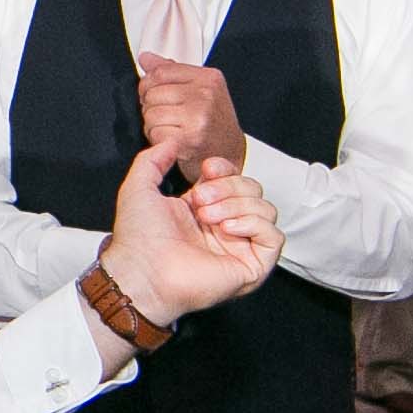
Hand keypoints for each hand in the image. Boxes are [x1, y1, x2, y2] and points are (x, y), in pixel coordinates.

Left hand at [99, 138, 280, 324]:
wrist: (141, 270)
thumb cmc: (138, 237)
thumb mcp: (139, 186)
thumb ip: (153, 159)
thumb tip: (171, 142)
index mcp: (205, 210)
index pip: (236, 179)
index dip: (226, 169)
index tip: (207, 169)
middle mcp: (226, 228)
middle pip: (254, 190)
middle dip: (229, 187)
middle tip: (200, 201)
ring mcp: (240, 248)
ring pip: (267, 210)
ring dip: (238, 205)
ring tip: (208, 218)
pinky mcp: (251, 268)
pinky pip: (274, 237)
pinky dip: (255, 224)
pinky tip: (227, 228)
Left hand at [132, 55, 244, 175]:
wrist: (229, 152)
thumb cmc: (214, 122)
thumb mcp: (200, 89)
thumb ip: (172, 72)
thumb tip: (146, 58)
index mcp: (208, 78)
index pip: (161, 71)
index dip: (147, 83)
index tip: (150, 91)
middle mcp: (205, 95)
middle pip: (152, 93)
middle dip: (150, 106)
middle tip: (164, 115)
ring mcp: (198, 117)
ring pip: (150, 114)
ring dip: (152, 124)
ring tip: (168, 127)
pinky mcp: (189, 139)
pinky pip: (155, 133)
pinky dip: (157, 138)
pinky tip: (170, 139)